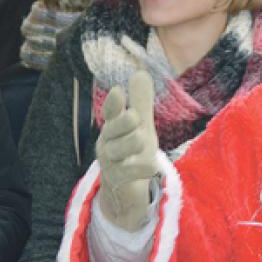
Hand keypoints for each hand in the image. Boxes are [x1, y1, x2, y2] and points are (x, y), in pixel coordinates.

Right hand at [97, 71, 158, 230]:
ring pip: (117, 151)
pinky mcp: (118, 180)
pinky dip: (140, 169)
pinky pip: (127, 173)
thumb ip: (140, 102)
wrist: (125, 188)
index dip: (114, 103)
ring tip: (142, 139)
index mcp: (113, 127)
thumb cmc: (131, 151)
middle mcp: (108, 143)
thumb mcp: (140, 125)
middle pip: (111, 130)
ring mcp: (111, 162)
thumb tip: (140, 72)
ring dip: (130, 143)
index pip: (110, 112)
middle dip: (122, 123)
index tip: (118, 91)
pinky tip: (152, 166)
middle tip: (135, 117)